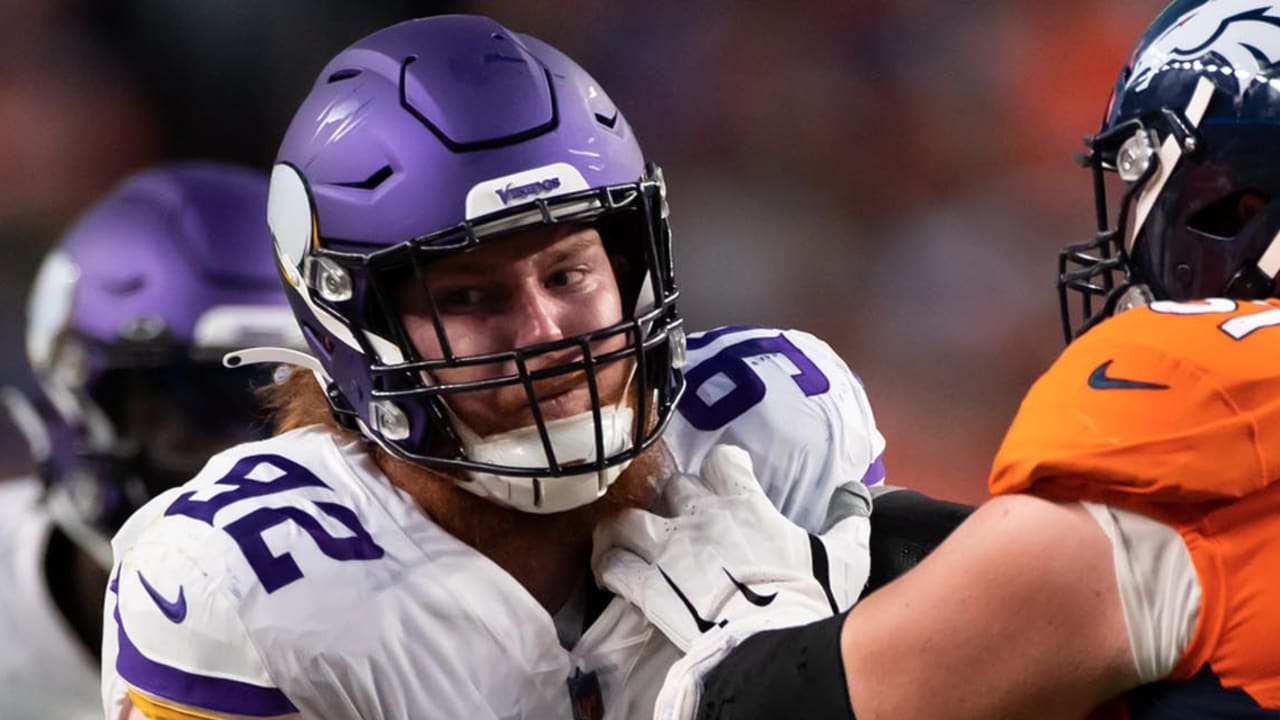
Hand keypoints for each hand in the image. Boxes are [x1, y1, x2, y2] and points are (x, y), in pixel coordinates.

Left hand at [592, 445, 870, 717]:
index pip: (722, 460)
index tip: (725, 482)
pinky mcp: (647, 586)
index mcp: (745, 504)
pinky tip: (612, 574)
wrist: (773, 643)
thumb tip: (857, 494)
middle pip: (671, 485)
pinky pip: (611, 563)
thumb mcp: (842, 557)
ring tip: (627, 541)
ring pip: (626, 518)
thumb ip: (849, 521)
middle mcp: (700, 517)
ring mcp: (669, 550)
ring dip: (625, 529)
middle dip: (672, 500)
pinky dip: (608, 566)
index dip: (721, 469)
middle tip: (678, 521)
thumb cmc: (808, 600)